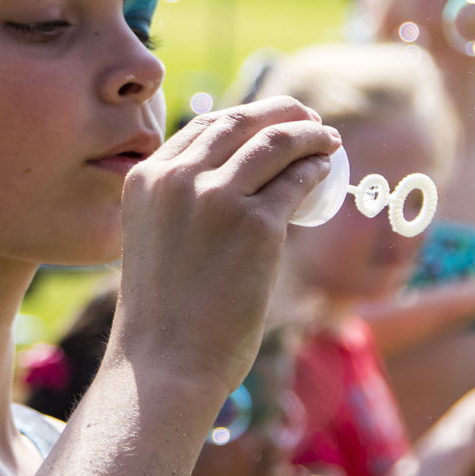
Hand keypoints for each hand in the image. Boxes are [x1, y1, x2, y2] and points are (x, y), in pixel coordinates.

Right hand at [113, 96, 340, 395]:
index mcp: (145, 178)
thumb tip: (234, 181)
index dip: (245, 117)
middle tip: (309, 120)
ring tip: (329, 139)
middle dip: (282, 112)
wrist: (165, 362)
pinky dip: (317, 168)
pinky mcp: (257, 226)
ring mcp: (218, 198)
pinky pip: (296, 182)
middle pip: (241, 123)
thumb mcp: (155, 238)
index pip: (204, 127)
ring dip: (309, 135)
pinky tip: (327, 170)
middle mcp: (178, 178)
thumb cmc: (162, 314)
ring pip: (275, 143)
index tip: (271, 119)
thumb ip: (180, 204)